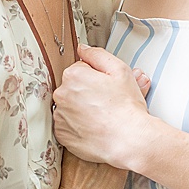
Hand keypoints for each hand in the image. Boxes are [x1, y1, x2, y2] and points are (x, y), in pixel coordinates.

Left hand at [53, 46, 152, 166]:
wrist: (128, 140)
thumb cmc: (126, 107)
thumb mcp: (120, 70)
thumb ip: (98, 54)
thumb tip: (82, 48)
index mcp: (73, 75)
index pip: (80, 69)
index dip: (97, 77)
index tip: (106, 87)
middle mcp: (61, 94)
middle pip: (73, 88)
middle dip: (88, 92)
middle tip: (106, 102)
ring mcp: (60, 115)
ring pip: (70, 106)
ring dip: (81, 109)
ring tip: (101, 116)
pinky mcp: (61, 134)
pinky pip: (67, 125)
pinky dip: (78, 126)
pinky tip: (94, 127)